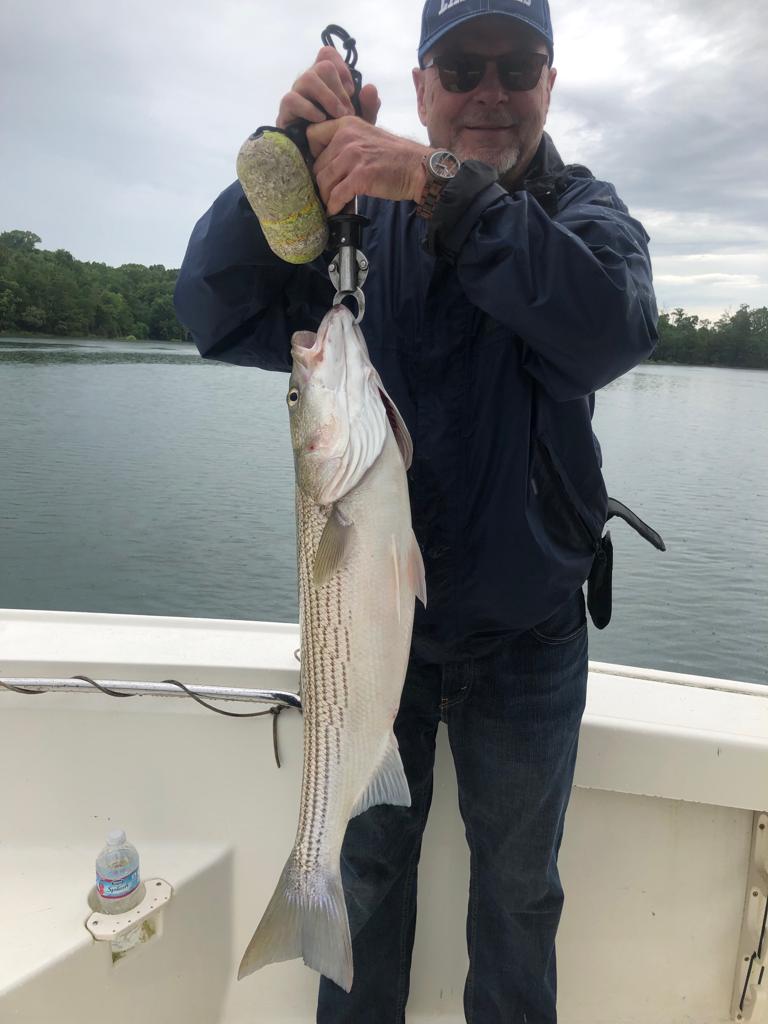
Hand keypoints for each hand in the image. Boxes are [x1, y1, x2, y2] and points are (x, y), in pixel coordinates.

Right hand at [276, 46, 379, 128]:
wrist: (322, 161)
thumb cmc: (339, 138)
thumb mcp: (359, 124)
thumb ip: (369, 107)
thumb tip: (370, 87)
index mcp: (325, 80)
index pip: (328, 55)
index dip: (341, 67)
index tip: (352, 91)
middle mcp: (310, 83)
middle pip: (323, 65)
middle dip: (339, 88)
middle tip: (348, 111)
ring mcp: (297, 95)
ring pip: (308, 78)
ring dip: (327, 97)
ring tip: (338, 116)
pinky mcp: (286, 111)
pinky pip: (292, 99)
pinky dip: (309, 109)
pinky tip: (320, 121)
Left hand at [307, 118, 429, 215]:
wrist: (417, 167)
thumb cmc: (394, 155)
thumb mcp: (367, 135)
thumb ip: (346, 139)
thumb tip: (325, 157)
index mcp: (346, 124)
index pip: (311, 135)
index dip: (313, 153)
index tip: (322, 166)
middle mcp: (347, 137)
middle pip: (317, 165)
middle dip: (322, 182)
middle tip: (328, 193)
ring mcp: (353, 156)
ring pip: (324, 181)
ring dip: (327, 197)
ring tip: (332, 203)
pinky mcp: (360, 177)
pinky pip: (337, 195)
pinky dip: (334, 207)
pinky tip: (337, 211)